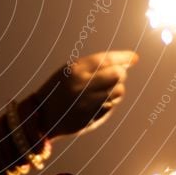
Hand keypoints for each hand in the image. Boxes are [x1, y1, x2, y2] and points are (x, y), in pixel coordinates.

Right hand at [22, 51, 138, 138]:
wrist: (41, 116)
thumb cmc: (57, 90)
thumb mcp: (68, 72)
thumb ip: (93, 67)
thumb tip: (124, 63)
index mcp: (74, 70)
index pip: (106, 59)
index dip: (124, 57)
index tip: (134, 58)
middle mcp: (82, 85)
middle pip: (117, 75)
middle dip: (121, 73)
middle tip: (118, 75)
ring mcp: (87, 102)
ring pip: (118, 91)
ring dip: (116, 89)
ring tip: (104, 90)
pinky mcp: (91, 117)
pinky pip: (111, 105)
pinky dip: (109, 102)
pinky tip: (98, 102)